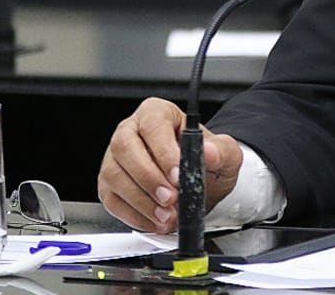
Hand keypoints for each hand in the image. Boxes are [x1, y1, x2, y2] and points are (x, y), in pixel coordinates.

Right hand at [97, 97, 244, 231]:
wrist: (201, 181)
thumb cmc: (206, 160)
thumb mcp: (225, 153)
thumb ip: (222, 150)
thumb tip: (209, 152)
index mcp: (157, 113)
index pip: (154, 125)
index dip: (164, 152)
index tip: (178, 176)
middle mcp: (130, 131)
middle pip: (125, 148)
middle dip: (149, 178)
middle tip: (171, 199)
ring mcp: (115, 158)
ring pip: (114, 176)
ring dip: (141, 201)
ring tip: (166, 215)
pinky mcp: (109, 185)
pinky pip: (112, 201)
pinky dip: (134, 216)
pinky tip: (155, 222)